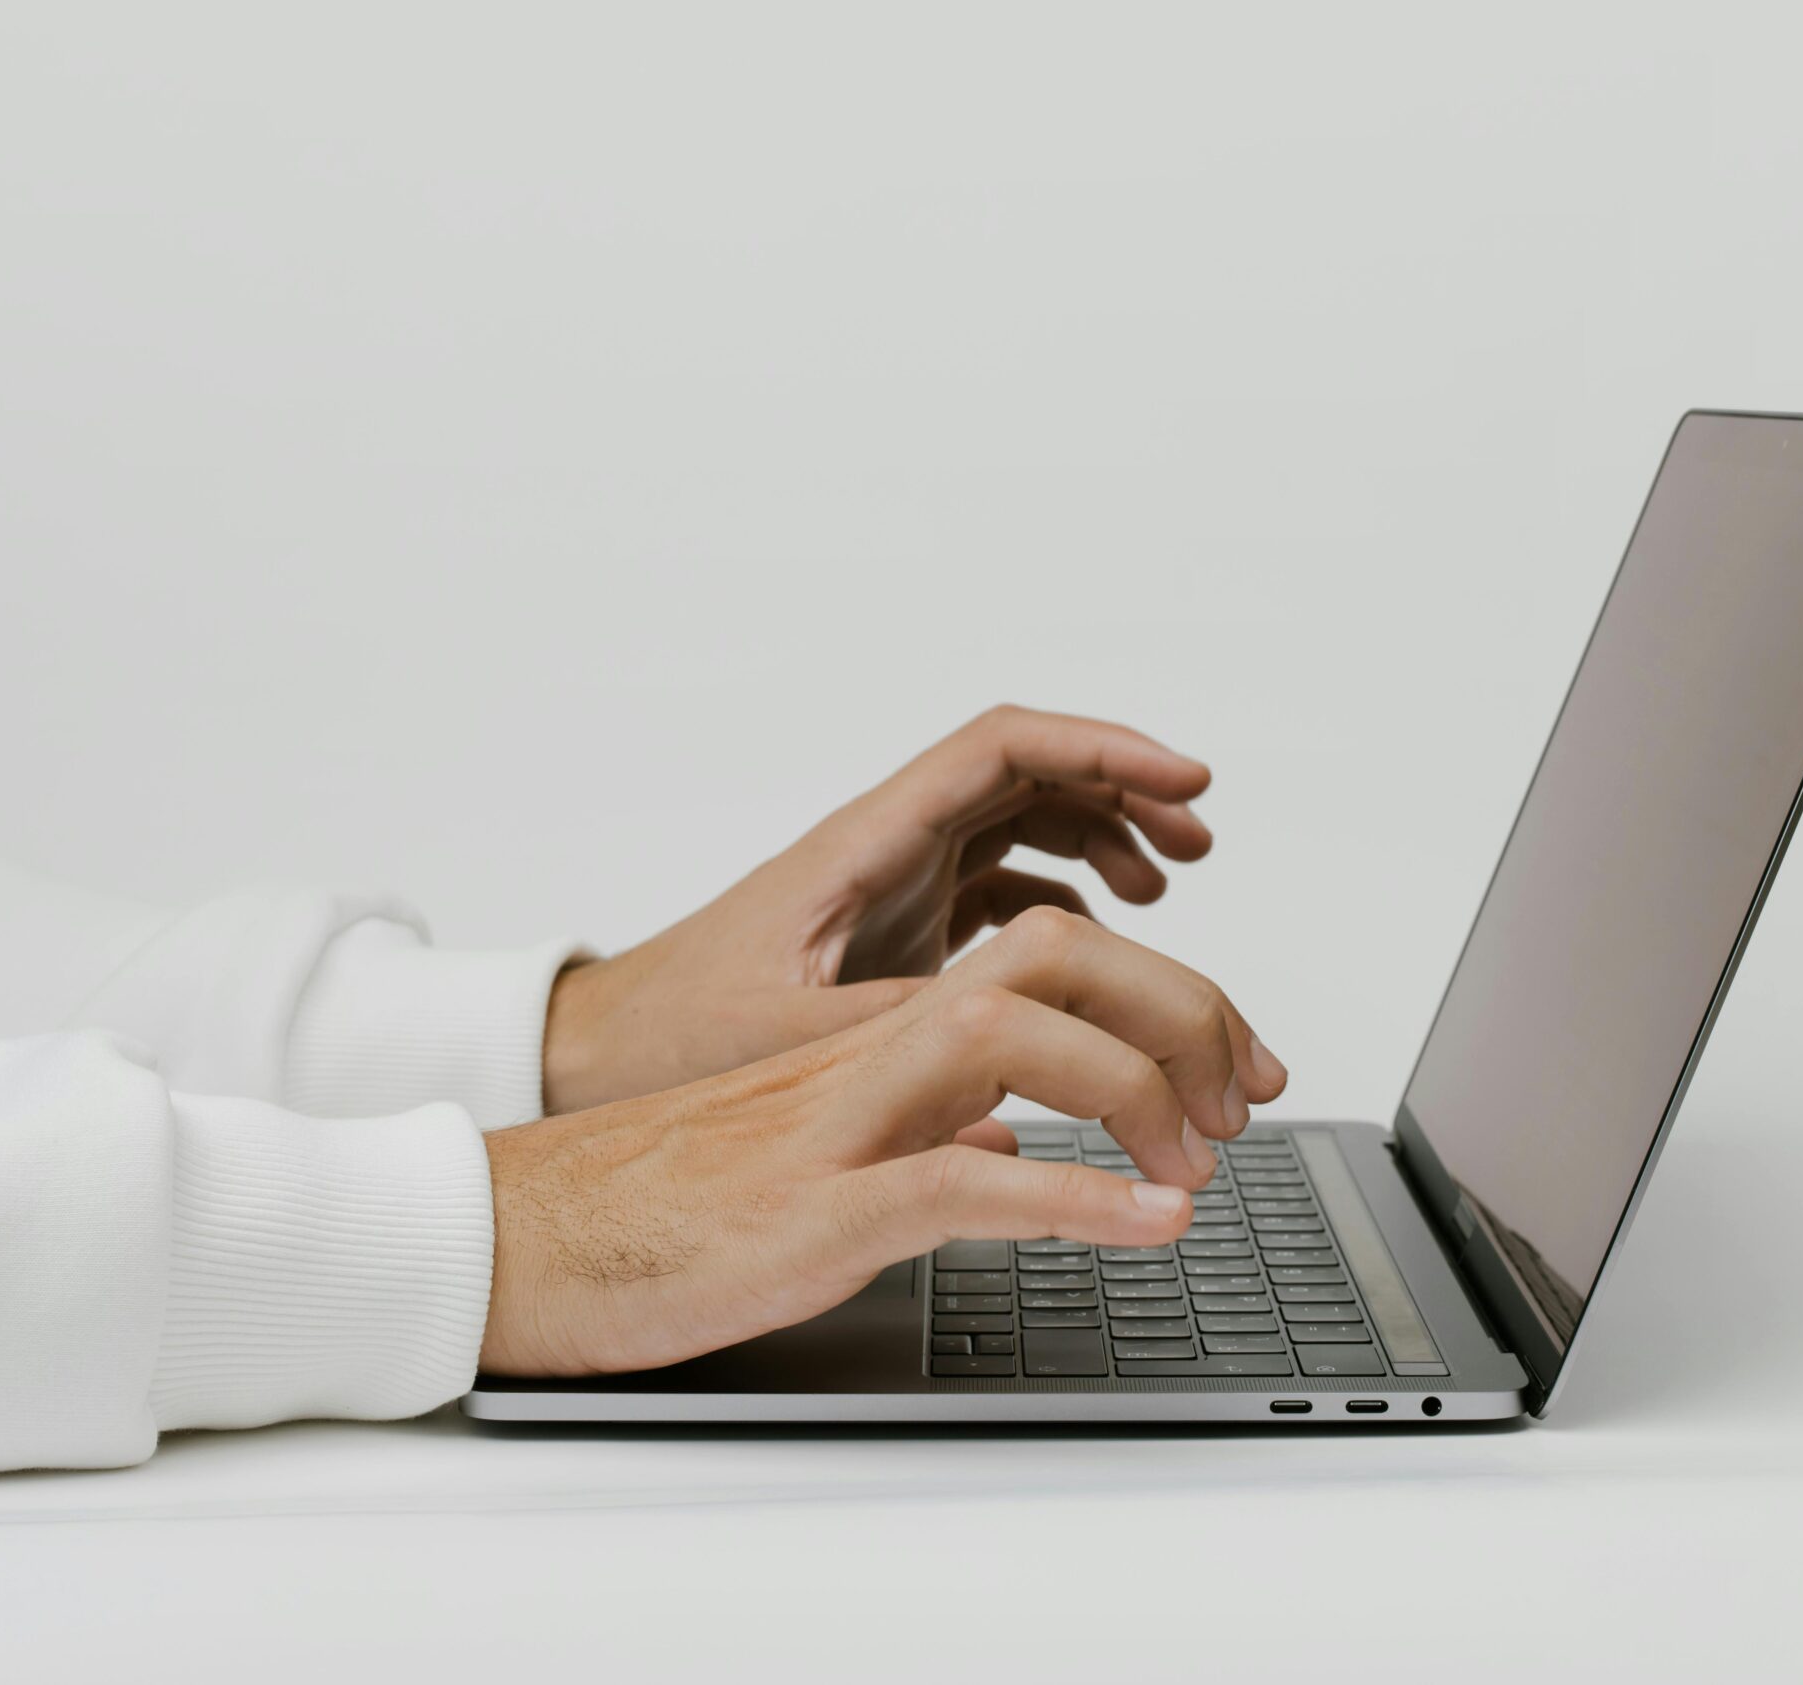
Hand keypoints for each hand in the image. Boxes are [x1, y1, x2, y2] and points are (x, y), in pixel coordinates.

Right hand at [484, 906, 1287, 1376]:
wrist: (527, 1238)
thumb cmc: (669, 1199)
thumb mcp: (831, 1147)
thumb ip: (925, 1123)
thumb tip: (1013, 1135)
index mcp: (885, 1034)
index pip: (1058, 955)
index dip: (1173, 996)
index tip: (1240, 1068)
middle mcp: (873, 1051)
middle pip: (1057, 956)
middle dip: (1185, 1008)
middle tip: (1248, 1099)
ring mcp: (840, 1119)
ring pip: (1012, 1032)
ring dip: (1135, 1085)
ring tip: (1201, 1159)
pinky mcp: (810, 1206)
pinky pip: (959, 1178)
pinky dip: (1072, 1195)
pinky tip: (1147, 1224)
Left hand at [541, 705, 1219, 1111]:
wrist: (603, 1051)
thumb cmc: (673, 1036)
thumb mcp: (791, 1038)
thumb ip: (900, 1037)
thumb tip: (1015, 1051)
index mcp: (870, 844)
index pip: (1005, 750)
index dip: (1106, 751)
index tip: (1187, 781)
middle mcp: (891, 849)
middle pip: (1032, 774)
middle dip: (1125, 789)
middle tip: (1199, 836)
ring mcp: (898, 885)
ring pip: (1023, 823)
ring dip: (1102, 838)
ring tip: (1168, 885)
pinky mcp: (897, 932)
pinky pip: (1003, 884)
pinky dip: (1065, 897)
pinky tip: (1100, 942)